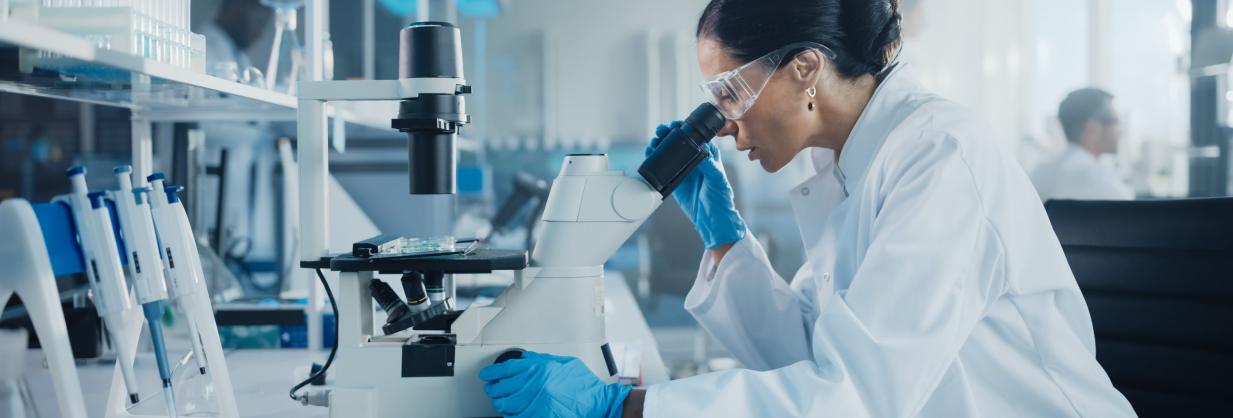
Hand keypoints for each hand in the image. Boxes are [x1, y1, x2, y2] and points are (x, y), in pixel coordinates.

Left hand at [480, 351, 630, 417]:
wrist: (598, 404)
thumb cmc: (584, 385)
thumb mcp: (565, 363)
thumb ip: (543, 359)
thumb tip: (524, 358)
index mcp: (542, 368)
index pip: (509, 368)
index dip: (493, 371)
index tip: (486, 374)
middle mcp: (538, 383)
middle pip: (504, 386)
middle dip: (493, 388)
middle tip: (490, 388)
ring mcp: (538, 401)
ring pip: (508, 404)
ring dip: (499, 403)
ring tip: (498, 401)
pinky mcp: (540, 415)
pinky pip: (518, 417)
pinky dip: (510, 416)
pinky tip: (509, 413)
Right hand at [645, 121, 745, 248]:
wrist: (712, 218)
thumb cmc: (720, 198)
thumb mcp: (717, 180)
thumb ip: (710, 166)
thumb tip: (703, 151)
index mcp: (708, 155)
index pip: (694, 136)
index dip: (684, 128)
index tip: (676, 125)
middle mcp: (695, 159)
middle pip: (679, 141)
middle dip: (669, 134)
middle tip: (661, 131)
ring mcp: (683, 168)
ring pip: (669, 151)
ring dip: (660, 144)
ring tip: (654, 141)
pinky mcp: (675, 179)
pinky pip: (663, 166)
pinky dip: (655, 158)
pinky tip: (649, 153)